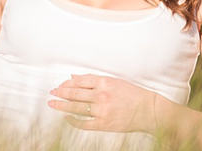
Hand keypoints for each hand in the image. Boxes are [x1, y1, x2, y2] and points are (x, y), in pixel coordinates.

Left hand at [48, 74, 167, 132]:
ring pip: (76, 107)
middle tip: (52, 92)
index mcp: (105, 82)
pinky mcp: (103, 124)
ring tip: (52, 103)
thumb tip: (74, 77)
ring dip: (62, 105)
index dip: (67, 83)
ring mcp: (102, 110)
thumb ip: (94, 80)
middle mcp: (102, 95)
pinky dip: (73, 120)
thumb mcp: (115, 82)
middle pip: (75, 93)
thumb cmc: (133, 95)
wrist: (149, 111)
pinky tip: (66, 117)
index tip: (60, 85)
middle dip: (61, 93)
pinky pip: (83, 123)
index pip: (80, 81)